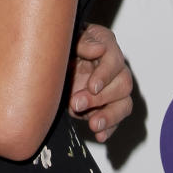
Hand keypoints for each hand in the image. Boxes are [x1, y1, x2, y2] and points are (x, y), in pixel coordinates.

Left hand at [68, 24, 132, 142]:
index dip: (105, 74)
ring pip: (124, 104)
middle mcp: (114, 67)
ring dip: (110, 116)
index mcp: (106, 45)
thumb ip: (83, 42)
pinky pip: (114, 120)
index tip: (93, 86)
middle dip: (101, 98)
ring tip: (93, 125)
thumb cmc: (60, 43)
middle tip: (77, 103)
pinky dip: (108, 129)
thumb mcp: (68, 38)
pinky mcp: (106, 105)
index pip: (115, 59)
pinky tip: (100, 135)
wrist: (49, 59)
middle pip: (123, 84)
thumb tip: (99, 49)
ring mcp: (112, 88)